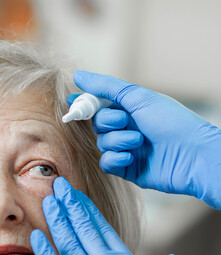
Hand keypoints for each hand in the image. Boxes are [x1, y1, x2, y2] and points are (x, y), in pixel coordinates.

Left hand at [31, 177, 196, 254]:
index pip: (101, 226)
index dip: (87, 208)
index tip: (77, 194)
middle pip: (83, 227)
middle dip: (70, 204)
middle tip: (58, 185)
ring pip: (69, 243)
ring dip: (58, 220)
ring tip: (48, 200)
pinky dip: (46, 253)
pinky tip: (36, 236)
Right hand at [69, 70, 220, 208]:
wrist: (192, 155)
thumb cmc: (171, 122)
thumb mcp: (138, 97)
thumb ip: (106, 87)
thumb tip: (78, 76)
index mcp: (129, 109)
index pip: (99, 105)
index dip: (85, 103)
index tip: (72, 102)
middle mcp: (126, 128)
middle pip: (97, 124)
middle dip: (108, 122)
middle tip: (125, 120)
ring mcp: (125, 149)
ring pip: (102, 143)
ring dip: (118, 141)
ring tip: (139, 141)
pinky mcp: (126, 168)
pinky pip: (106, 163)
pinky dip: (115, 159)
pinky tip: (131, 158)